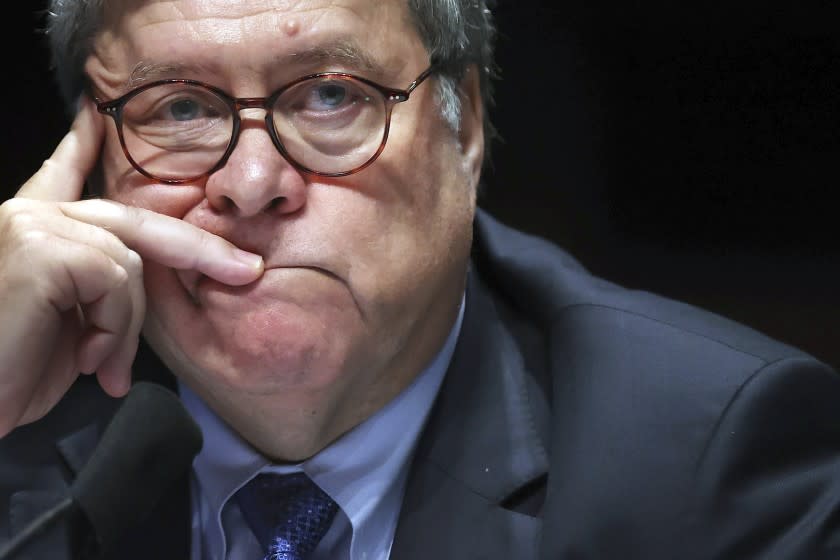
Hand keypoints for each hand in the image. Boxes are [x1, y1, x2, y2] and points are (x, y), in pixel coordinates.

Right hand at [0, 98, 263, 436]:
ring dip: (128, 325)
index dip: (80, 146)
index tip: (94, 115)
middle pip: (134, 221)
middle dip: (200, 248)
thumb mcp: (68, 324)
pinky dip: (114, 328)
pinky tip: (86, 358)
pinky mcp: (41, 247)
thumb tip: (141, 269)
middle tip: (249, 269)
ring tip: (104, 366)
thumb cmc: (13, 376)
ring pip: (132, 262)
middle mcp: (29, 215)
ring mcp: (32, 224)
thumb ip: (97, 285)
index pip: (62, 174)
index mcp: (33, 229)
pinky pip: (117, 280)